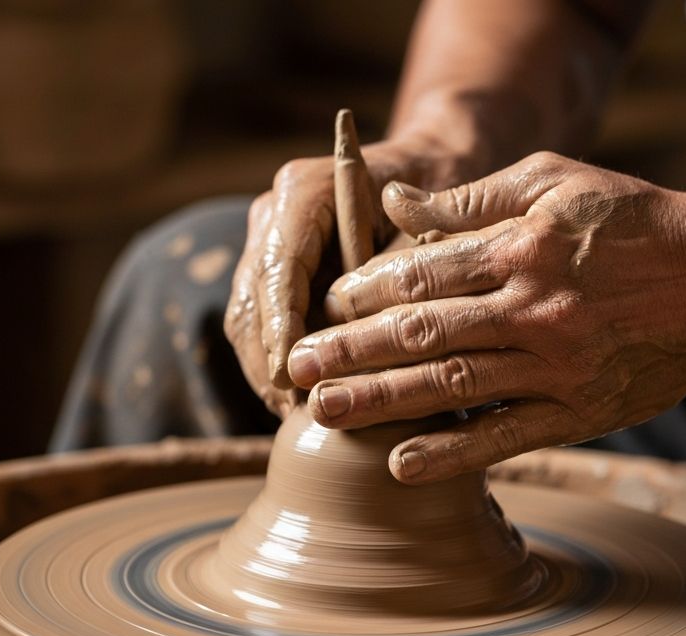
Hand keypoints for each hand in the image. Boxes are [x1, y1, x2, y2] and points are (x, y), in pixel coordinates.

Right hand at [223, 137, 472, 415]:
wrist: (431, 169)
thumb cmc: (440, 199)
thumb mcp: (436, 228)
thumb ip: (403, 277)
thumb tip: (376, 343)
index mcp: (304, 190)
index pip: (280, 268)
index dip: (281, 326)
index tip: (290, 377)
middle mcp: (274, 213)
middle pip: (252, 299)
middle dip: (268, 360)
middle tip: (292, 409)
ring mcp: (266, 243)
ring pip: (245, 320)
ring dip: (266, 371)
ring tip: (293, 415)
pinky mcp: (271, 274)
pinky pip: (258, 328)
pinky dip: (275, 365)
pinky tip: (298, 402)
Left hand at [286, 152, 685, 482]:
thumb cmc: (632, 224)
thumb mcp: (555, 181)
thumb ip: (472, 195)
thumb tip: (394, 198)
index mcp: (520, 249)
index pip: (422, 273)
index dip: (364, 292)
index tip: (325, 307)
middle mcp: (531, 309)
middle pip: (422, 332)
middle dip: (352, 351)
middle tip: (297, 368)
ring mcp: (554, 366)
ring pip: (451, 386)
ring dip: (381, 401)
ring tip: (323, 413)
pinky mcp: (576, 413)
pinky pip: (504, 438)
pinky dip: (452, 454)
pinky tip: (400, 466)